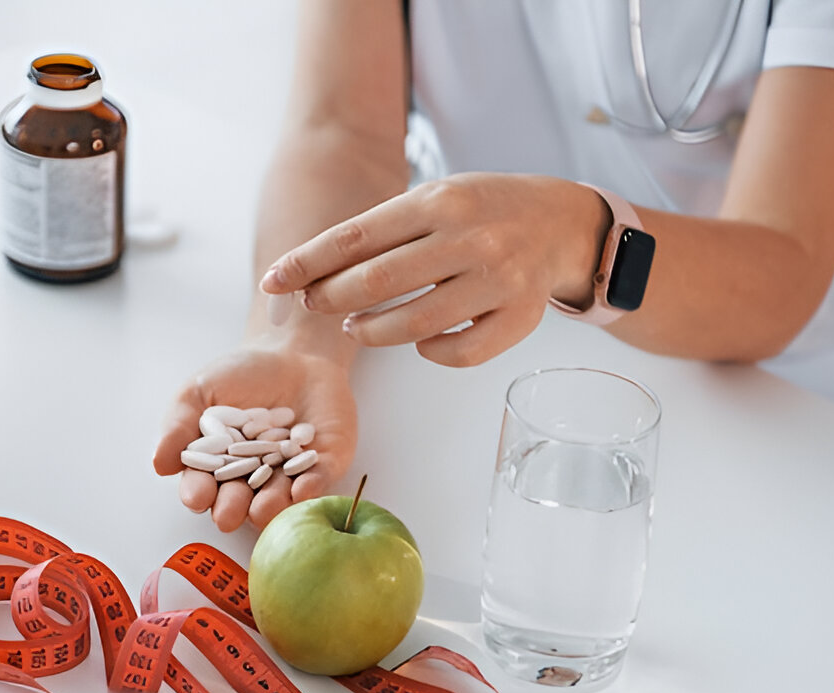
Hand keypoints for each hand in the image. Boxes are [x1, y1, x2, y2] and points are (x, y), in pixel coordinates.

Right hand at [153, 348, 356, 531]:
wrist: (293, 352)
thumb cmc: (242, 374)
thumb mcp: (200, 391)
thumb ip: (179, 425)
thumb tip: (159, 464)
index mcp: (219, 466)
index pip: (205, 486)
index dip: (199, 493)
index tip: (196, 496)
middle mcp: (253, 478)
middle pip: (240, 501)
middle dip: (232, 508)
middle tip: (227, 513)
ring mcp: (289, 474)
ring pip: (278, 499)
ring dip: (270, 506)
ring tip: (263, 507)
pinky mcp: (323, 464)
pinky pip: (318, 481)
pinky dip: (311, 487)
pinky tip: (302, 488)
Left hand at [258, 173, 609, 365]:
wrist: (560, 222)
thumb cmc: (481, 211)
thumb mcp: (433, 199)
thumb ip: (380, 231)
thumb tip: (310, 272)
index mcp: (440, 200)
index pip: (355, 237)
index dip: (307, 262)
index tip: (273, 280)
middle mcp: (470, 237)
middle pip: (378, 282)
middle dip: (331, 298)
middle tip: (314, 305)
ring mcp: (498, 280)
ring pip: (415, 324)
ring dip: (373, 332)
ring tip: (357, 326)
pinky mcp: (520, 317)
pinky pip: (461, 351)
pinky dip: (431, 352)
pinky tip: (420, 340)